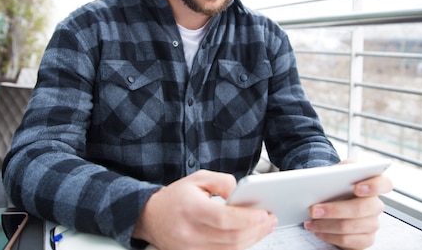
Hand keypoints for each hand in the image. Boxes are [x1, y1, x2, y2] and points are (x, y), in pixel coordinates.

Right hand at [132, 169, 277, 249]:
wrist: (151, 217)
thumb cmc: (176, 197)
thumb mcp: (198, 178)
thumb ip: (223, 182)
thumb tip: (242, 193)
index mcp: (191, 209)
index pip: (224, 219)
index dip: (248, 219)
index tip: (264, 213)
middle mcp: (190, 233)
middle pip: (231, 238)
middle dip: (256, 230)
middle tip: (270, 220)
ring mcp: (191, 249)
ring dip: (252, 240)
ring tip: (264, 228)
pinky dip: (239, 247)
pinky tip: (248, 237)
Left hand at [304, 162, 392, 249]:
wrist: (334, 201)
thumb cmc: (338, 185)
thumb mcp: (338, 172)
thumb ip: (339, 170)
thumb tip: (329, 176)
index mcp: (374, 184)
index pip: (384, 184)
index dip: (373, 187)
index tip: (357, 188)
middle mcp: (376, 205)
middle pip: (361, 209)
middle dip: (334, 210)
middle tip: (314, 210)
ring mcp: (373, 224)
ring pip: (350, 227)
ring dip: (326, 225)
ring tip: (311, 222)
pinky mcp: (366, 239)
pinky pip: (347, 241)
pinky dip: (329, 236)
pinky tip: (318, 231)